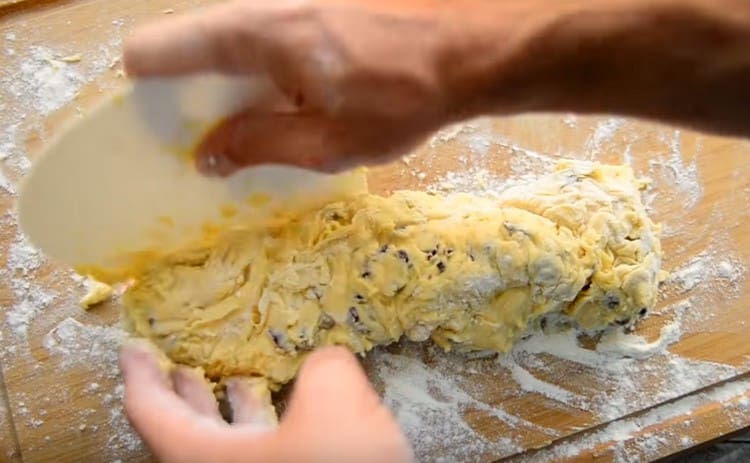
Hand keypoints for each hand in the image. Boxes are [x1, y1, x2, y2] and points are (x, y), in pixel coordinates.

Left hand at [119, 341, 412, 462]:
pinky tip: (294, 415)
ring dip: (229, 412)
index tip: (134, 348)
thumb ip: (324, 368)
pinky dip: (264, 431)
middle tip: (182, 362)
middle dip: (183, 392)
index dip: (140, 374)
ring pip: (224, 449)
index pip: (150, 410)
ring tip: (240, 379)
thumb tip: (327, 361)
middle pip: (183, 432)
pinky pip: (258, 458)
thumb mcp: (335, 403)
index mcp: (201, 456)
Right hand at [124, 0, 461, 174]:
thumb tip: (205, 156)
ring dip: (228, 78)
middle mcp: (265, 4)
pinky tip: (291, 98)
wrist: (472, 48)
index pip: (159, 45)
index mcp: (259, 35)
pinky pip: (264, 33)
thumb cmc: (405, 98)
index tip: (156, 119)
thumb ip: (258, 145)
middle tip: (210, 133)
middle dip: (189, 85)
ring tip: (256, 121)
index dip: (146, 82)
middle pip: (192, 39)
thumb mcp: (329, 142)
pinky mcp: (313, 4)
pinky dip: (260, 66)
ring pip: (230, 36)